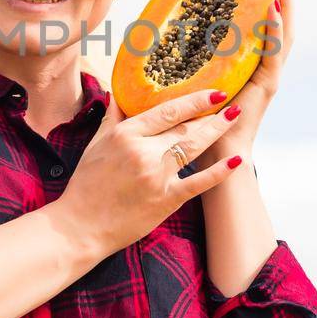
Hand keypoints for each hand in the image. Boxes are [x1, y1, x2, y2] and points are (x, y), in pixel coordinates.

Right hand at [60, 86, 246, 256]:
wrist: (80, 227)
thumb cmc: (86, 186)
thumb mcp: (95, 145)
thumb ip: (111, 118)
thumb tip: (116, 93)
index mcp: (125, 135)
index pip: (167, 111)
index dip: (193, 99)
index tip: (213, 90)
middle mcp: (142, 151)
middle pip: (184, 127)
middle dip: (210, 112)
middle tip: (230, 100)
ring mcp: (156, 175)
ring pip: (194, 147)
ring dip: (217, 130)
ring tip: (235, 116)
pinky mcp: (166, 199)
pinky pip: (198, 181)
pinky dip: (219, 171)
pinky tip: (236, 159)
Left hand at [195, 0, 293, 170]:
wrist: (211, 154)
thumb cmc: (196, 121)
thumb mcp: (189, 81)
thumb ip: (180, 61)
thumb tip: (152, 36)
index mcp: (247, 66)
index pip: (262, 28)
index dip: (267, 3)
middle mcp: (262, 69)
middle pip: (278, 26)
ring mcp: (267, 77)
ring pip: (282, 35)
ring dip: (285, 5)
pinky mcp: (266, 86)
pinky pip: (272, 53)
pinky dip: (274, 29)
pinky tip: (273, 8)